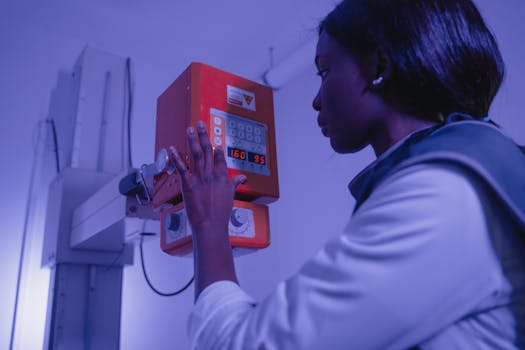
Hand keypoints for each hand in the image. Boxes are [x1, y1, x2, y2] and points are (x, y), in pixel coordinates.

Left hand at [170, 121, 245, 237]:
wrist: (211, 224)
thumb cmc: (221, 213)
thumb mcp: (231, 196)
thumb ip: (235, 184)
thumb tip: (242, 178)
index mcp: (222, 176)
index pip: (220, 157)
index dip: (216, 147)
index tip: (214, 139)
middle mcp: (211, 174)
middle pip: (206, 150)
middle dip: (203, 136)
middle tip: (199, 124)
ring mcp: (199, 178)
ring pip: (195, 154)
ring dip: (191, 140)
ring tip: (189, 129)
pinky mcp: (188, 184)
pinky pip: (181, 167)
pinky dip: (176, 157)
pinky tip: (172, 148)